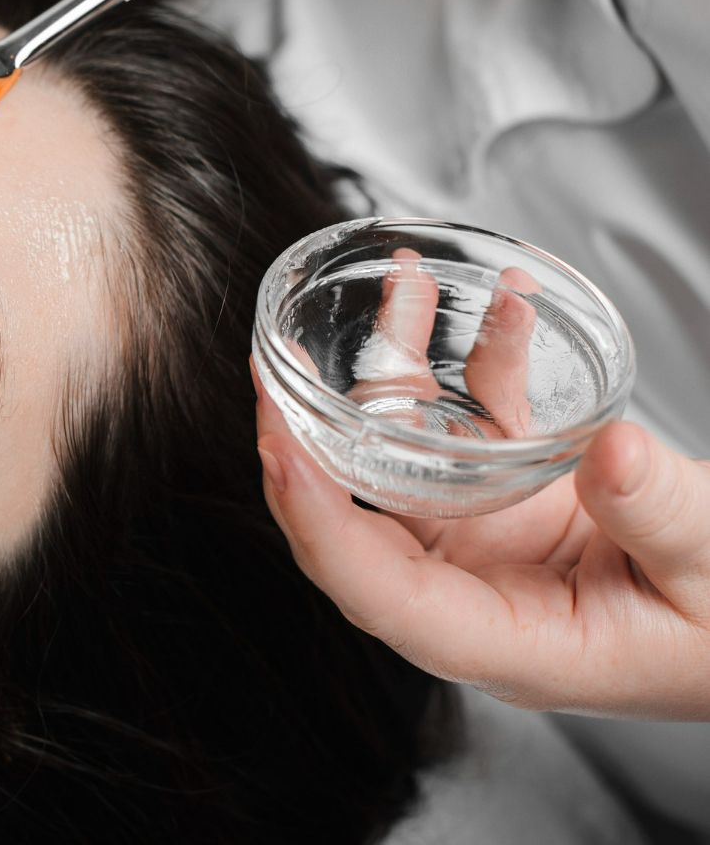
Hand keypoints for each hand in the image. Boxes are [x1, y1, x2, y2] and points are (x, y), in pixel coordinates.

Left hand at [253, 255, 709, 719]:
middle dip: (308, 440)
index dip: (318, 522)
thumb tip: (604, 451)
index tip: (280, 447)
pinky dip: (482, 367)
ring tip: (397, 293)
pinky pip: (474, 428)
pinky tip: (503, 307)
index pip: (380, 593)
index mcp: (509, 642)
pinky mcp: (512, 502)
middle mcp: (476, 594)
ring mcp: (486, 545)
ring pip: (405, 461)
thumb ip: (659, 516)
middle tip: (277, 361)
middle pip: (355, 525)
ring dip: (398, 377)